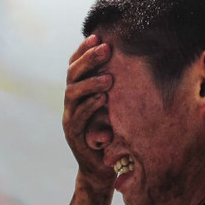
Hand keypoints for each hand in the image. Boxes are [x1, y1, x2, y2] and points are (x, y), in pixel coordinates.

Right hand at [63, 34, 115, 192]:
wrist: (103, 169)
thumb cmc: (114, 135)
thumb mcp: (117, 108)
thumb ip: (117, 90)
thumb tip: (135, 64)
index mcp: (79, 93)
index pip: (76, 66)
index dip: (83, 50)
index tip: (97, 35)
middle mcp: (71, 103)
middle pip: (72, 75)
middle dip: (88, 60)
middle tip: (105, 48)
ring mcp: (70, 119)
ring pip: (72, 94)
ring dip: (90, 83)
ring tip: (108, 78)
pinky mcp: (74, 135)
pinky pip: (78, 117)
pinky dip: (90, 106)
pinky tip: (102, 98)